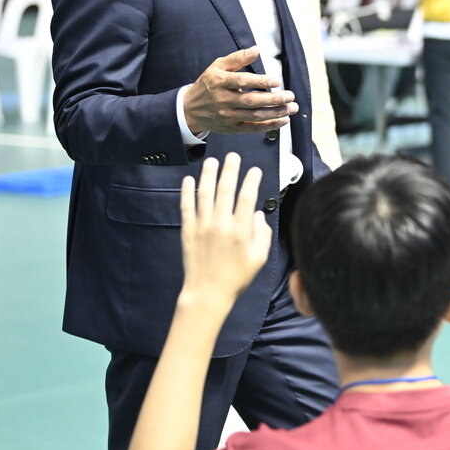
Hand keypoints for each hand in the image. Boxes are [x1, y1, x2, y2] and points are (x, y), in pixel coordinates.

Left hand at [178, 154, 270, 303]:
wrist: (208, 293)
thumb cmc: (237, 277)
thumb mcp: (260, 258)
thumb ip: (262, 234)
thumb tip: (258, 214)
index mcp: (241, 230)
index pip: (247, 197)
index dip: (251, 181)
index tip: (255, 170)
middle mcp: (221, 224)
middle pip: (225, 190)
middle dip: (230, 170)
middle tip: (233, 156)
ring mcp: (202, 226)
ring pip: (205, 194)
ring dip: (208, 175)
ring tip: (211, 161)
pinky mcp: (188, 231)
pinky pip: (187, 207)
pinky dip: (187, 192)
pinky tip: (189, 179)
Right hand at [184, 47, 296, 135]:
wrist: (190, 109)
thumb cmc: (207, 84)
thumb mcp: (217, 66)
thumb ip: (237, 58)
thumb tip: (256, 49)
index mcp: (220, 82)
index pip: (242, 82)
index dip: (260, 82)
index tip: (276, 81)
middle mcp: (223, 100)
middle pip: (251, 101)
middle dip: (274, 99)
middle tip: (290, 96)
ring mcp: (228, 116)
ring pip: (255, 115)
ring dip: (276, 113)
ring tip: (292, 108)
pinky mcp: (231, 128)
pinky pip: (253, 128)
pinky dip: (269, 126)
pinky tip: (283, 120)